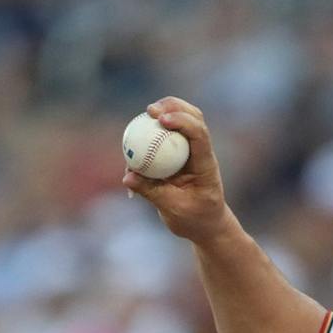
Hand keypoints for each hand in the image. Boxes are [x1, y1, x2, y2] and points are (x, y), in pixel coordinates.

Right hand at [123, 97, 229, 243]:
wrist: (205, 225)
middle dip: (174, 107)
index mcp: (205, 165)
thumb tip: (127, 176)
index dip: (182, 122)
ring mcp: (191, 151)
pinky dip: (153, 129)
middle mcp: (200, 153)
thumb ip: (151, 192)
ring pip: (182, 120)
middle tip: (150, 109)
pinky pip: (166, 134)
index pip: (199, 135)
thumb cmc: (194, 220)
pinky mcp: (179, 153)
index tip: (161, 119)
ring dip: (165, 110)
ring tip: (148, 112)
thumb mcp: (174, 210)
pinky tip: (138, 131)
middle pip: (194, 117)